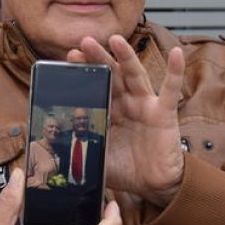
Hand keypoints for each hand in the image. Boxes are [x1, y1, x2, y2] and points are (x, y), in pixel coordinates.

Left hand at [67, 35, 185, 207]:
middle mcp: (125, 103)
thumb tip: (47, 152)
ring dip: (126, 56)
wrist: (153, 185)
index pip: (93, 87)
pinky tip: (177, 53)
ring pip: (134, 75)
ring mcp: (145, 105)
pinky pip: (171, 90)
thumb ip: (76, 151)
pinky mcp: (164, 113)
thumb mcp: (94, 159)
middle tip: (84, 42)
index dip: (83, 72)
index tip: (69, 58)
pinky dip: (175, 71)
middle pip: (110, 74)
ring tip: (115, 39)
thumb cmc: (125, 169)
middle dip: (97, 58)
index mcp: (107, 111)